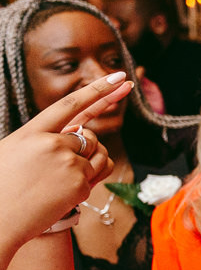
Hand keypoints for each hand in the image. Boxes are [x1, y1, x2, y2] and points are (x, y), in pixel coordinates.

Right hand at [0, 72, 129, 245]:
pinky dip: (86, 180)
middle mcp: (52, 144)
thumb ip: (42, 138)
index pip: (70, 105)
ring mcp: (68, 164)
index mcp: (31, 133)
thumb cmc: (2, 187)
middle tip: (58, 168)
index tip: (120, 78)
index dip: (98, 90)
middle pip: (89, 136)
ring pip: (98, 153)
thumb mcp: (13, 152)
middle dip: (82, 147)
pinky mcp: (80, 184)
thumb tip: (74, 132)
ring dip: (89, 162)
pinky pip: (98, 174)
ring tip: (60, 179)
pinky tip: (63, 192)